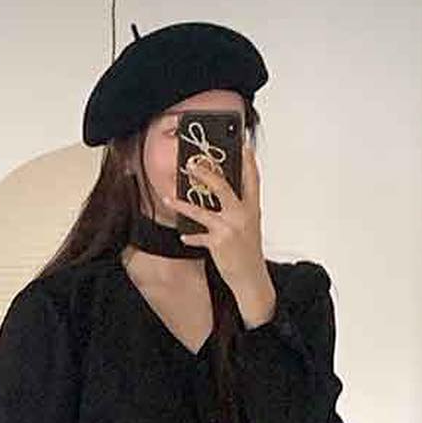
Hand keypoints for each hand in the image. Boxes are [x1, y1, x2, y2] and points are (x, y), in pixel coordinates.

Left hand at [162, 136, 267, 296]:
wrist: (251, 279)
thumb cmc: (248, 251)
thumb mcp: (249, 226)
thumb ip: (239, 208)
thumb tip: (220, 193)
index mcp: (252, 208)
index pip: (252, 178)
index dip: (247, 160)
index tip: (241, 144)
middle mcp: (242, 215)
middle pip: (223, 187)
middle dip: (205, 174)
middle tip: (191, 164)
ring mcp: (229, 229)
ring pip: (201, 211)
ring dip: (181, 204)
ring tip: (169, 198)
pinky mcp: (218, 243)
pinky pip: (198, 236)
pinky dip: (190, 236)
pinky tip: (184, 236)